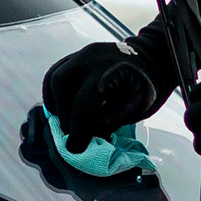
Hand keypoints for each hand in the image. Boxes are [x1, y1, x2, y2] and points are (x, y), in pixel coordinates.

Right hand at [40, 36, 165, 149]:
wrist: (147, 58)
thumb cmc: (143, 85)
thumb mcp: (140, 104)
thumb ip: (116, 118)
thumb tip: (92, 132)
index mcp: (115, 68)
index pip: (87, 96)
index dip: (79, 123)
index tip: (76, 147)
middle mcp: (94, 57)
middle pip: (62, 83)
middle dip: (64, 114)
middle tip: (72, 135)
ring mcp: (82, 53)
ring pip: (54, 78)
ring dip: (55, 105)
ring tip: (66, 123)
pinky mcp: (74, 56)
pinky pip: (54, 73)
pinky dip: (53, 95)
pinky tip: (60, 110)